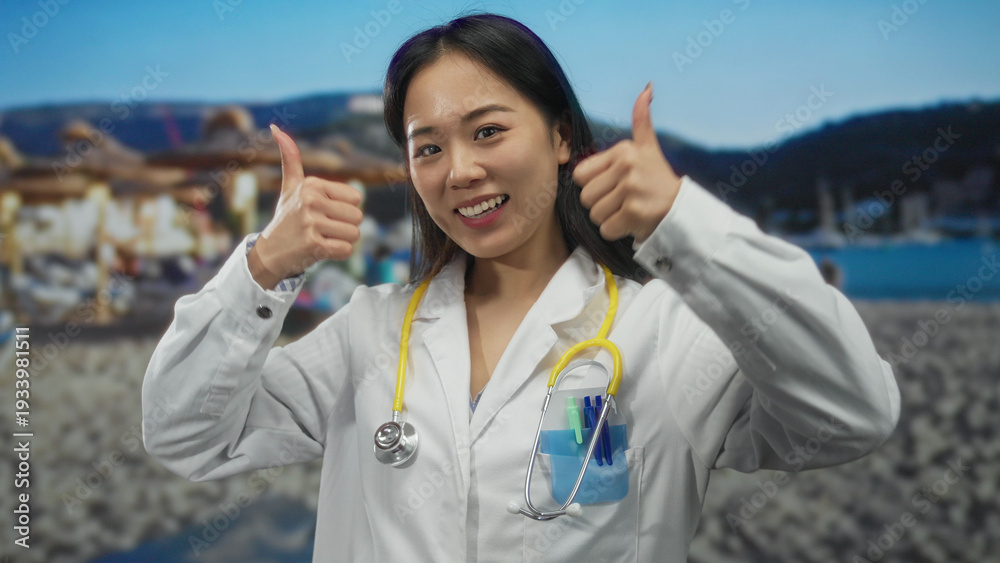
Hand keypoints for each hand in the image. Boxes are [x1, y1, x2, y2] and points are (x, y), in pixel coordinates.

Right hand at [248, 125, 363, 288]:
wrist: (269, 253)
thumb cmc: (286, 218)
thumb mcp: (290, 187)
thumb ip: (290, 159)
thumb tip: (276, 128)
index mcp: (312, 184)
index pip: (356, 197)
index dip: (344, 209)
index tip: (322, 213)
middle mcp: (311, 200)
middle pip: (358, 216)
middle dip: (344, 226)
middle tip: (321, 229)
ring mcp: (311, 223)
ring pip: (354, 234)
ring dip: (341, 240)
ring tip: (320, 238)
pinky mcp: (314, 244)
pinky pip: (346, 250)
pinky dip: (337, 253)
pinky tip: (319, 250)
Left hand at [573, 82, 680, 242]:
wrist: (682, 208)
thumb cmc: (658, 179)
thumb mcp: (648, 147)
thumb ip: (642, 119)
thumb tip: (647, 88)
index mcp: (623, 150)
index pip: (580, 175)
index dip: (593, 185)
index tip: (613, 185)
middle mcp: (627, 166)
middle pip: (586, 197)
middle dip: (601, 204)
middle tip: (623, 201)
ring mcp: (631, 189)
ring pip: (594, 214)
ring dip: (609, 218)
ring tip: (628, 210)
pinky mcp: (634, 212)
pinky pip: (606, 228)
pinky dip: (617, 231)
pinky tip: (632, 222)